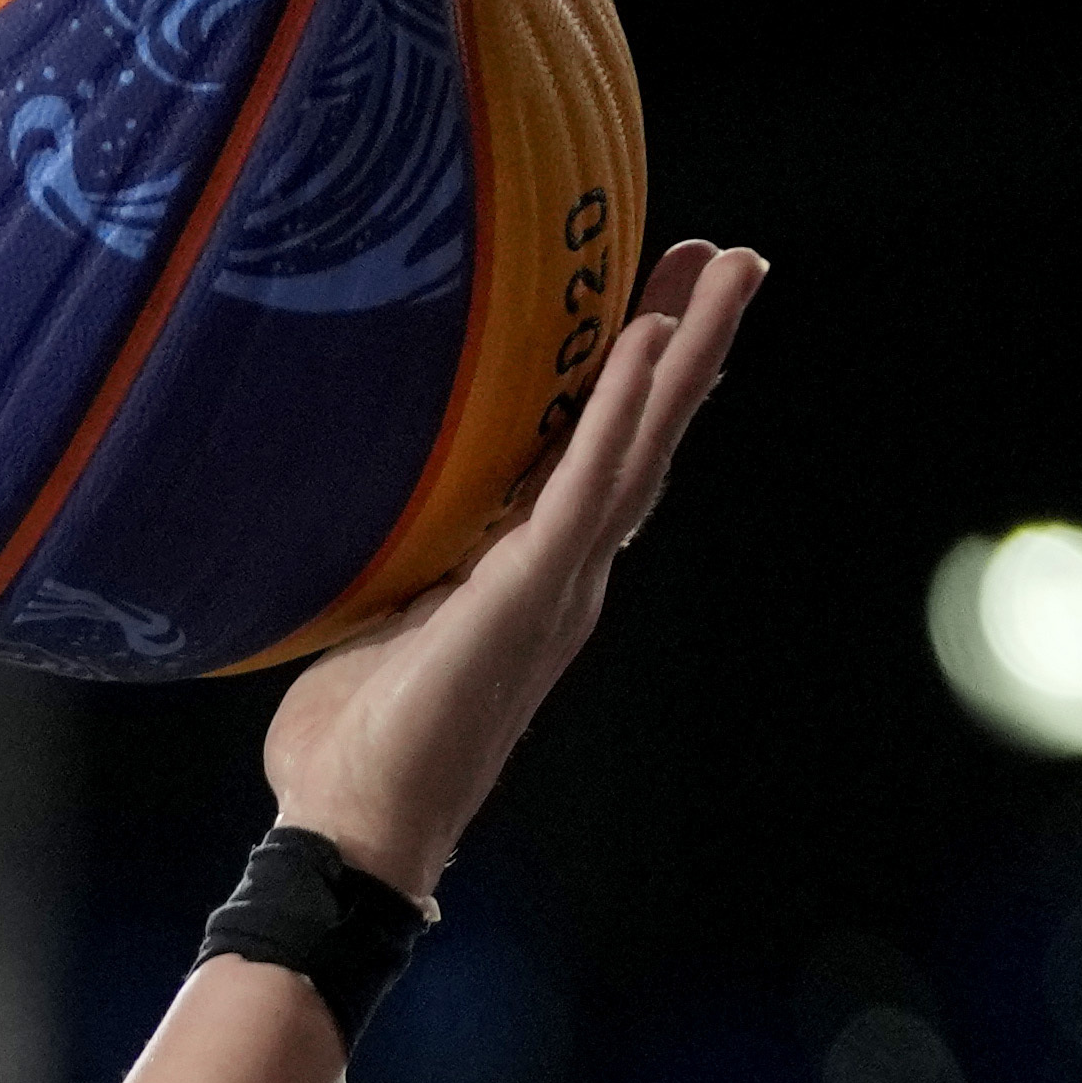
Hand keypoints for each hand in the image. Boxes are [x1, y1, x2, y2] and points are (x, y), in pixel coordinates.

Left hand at [264, 242, 769, 902]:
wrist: (353, 827)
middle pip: (641, 436)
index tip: (652, 301)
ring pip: (640, 445)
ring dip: (687, 349)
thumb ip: (394, 567)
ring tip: (730, 265)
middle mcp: (560, 571)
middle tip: (725, 255)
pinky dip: (619, 412)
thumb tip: (356, 515)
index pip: (590, 458)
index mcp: (523, 572)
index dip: (626, 382)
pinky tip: (651, 342)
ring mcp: (556, 580)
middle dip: (684, 342)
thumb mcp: (377, 618)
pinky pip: (585, 486)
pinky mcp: (531, 592)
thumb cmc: (351, 741)